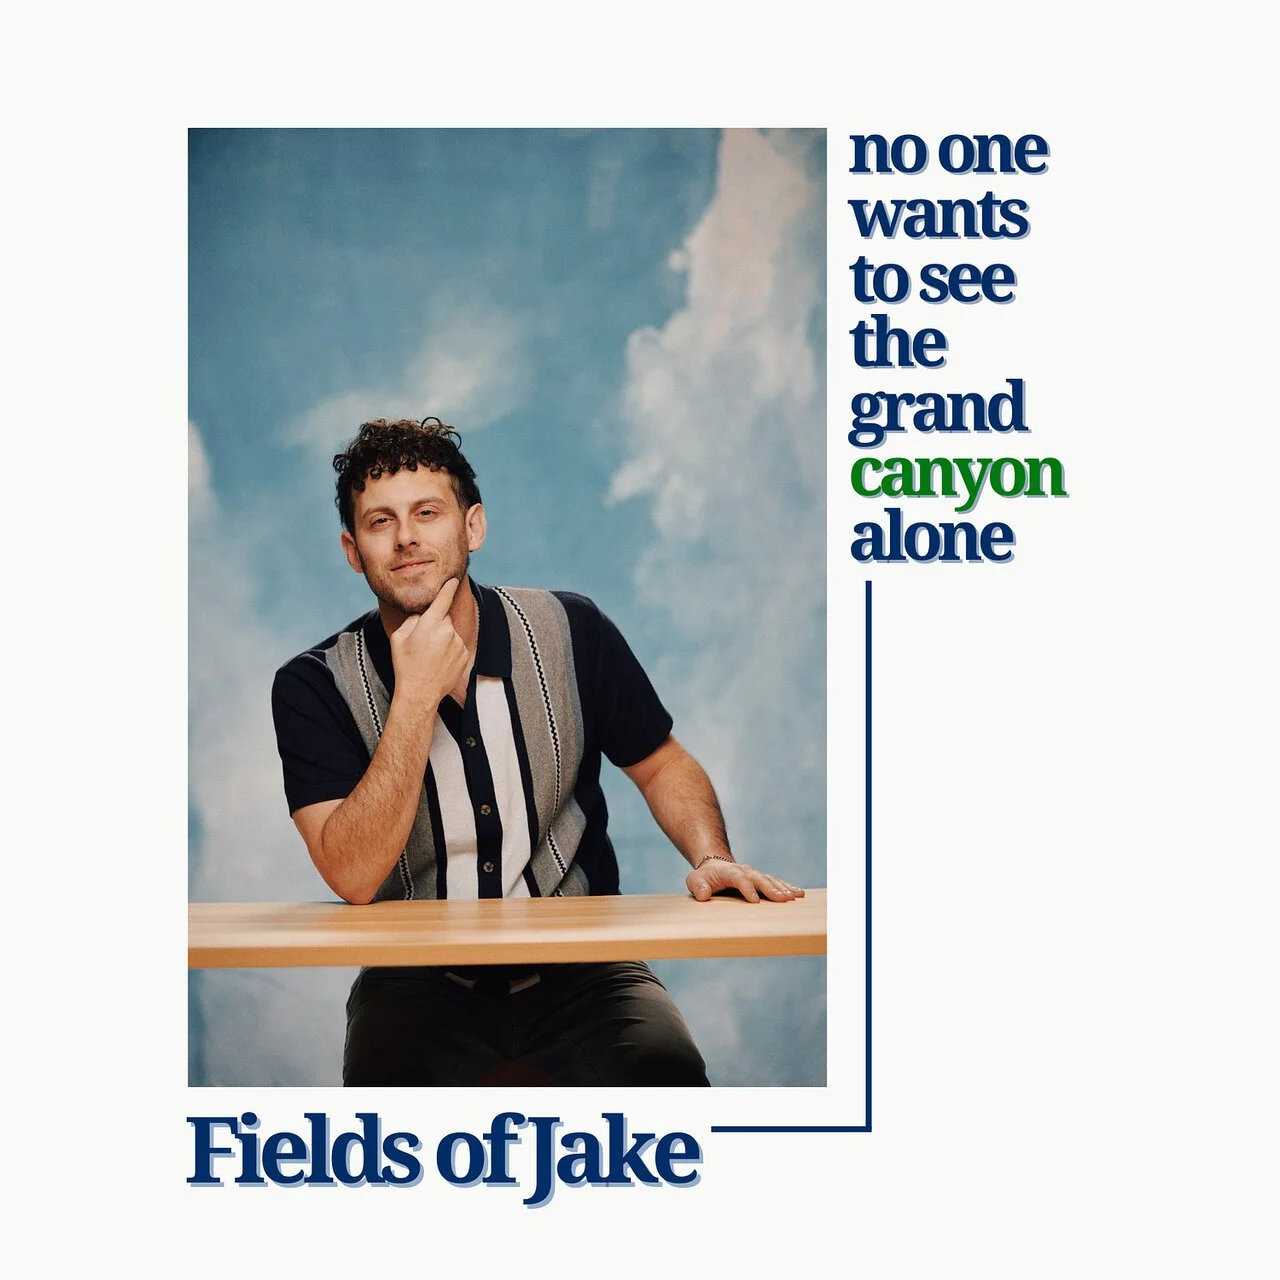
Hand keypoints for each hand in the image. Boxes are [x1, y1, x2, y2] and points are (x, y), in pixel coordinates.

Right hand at [389, 578, 469, 704]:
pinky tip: (439, 662)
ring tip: (430, 656)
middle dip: (435, 624)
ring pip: (450, 633)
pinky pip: (457, 645)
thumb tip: (422, 614)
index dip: (449, 587)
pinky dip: (450, 650)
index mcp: (430, 623)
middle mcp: (447, 631)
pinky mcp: (465, 655)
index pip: (443, 599)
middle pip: (444, 618)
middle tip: (423, 642)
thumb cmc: (405, 664)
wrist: (420, 692)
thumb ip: (412, 620)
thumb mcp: (399, 638)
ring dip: (443, 639)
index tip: (454, 579)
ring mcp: (458, 643)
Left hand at [685, 858, 804, 902]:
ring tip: (795, 897)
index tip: (755, 901)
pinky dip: (787, 887)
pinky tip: (799, 894)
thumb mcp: (694, 880)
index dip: (747, 888)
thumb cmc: (704, 878)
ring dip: (783, 888)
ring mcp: (755, 875)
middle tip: (783, 899)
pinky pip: (776, 882)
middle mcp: (745, 871)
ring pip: (770, 880)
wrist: (715, 866)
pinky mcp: (761, 880)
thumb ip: (698, 887)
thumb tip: (704, 895)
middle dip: (771, 889)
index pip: (739, 878)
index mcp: (729, 872)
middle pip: (759, 879)